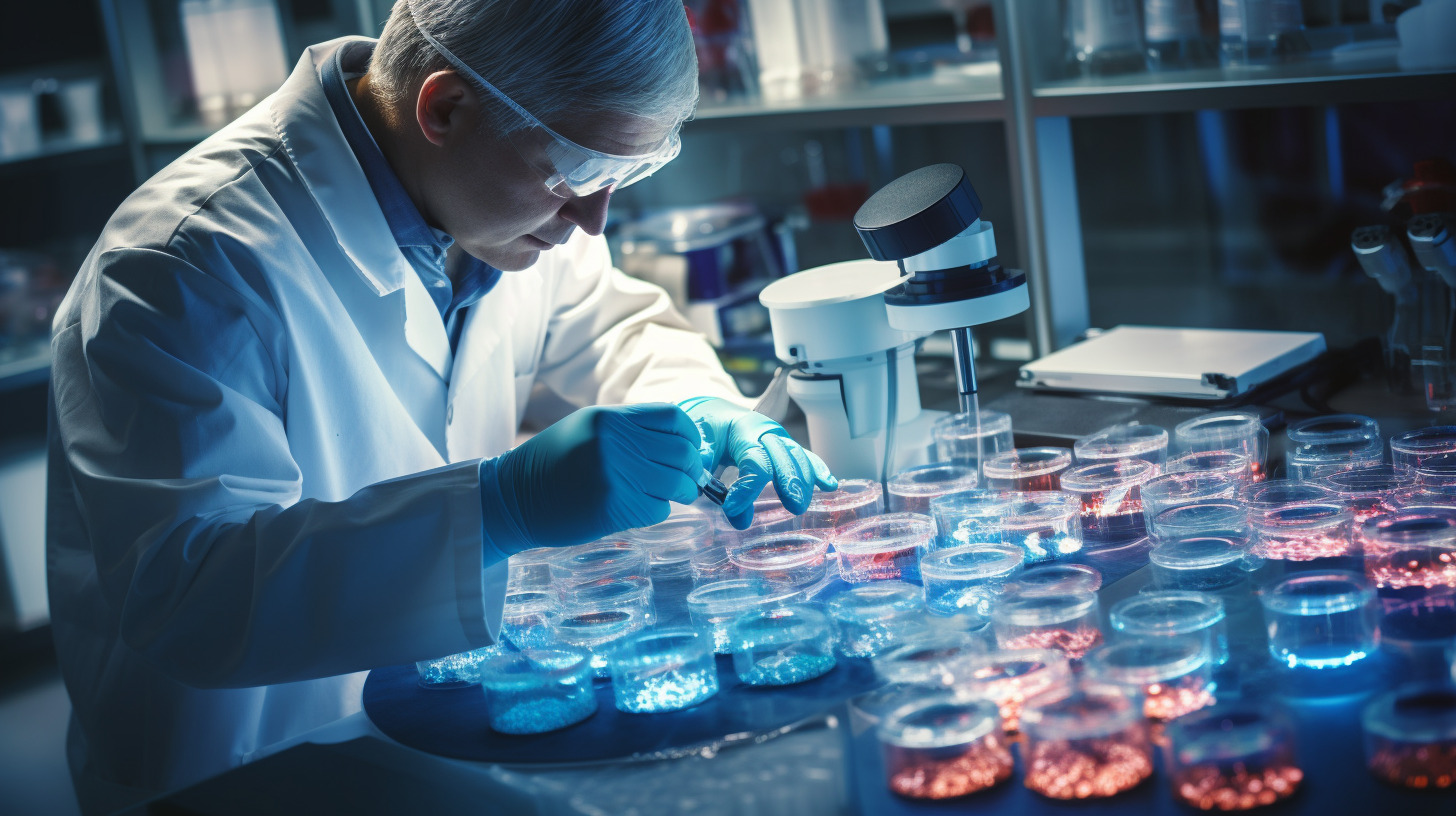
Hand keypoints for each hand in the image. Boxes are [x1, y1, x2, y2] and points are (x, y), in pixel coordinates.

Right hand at [493, 404, 701, 547]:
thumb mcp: (587, 429)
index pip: (673, 417)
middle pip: (682, 452)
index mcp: (609, 418)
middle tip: (686, 479)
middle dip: (692, 468)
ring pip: (676, 483)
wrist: (512, 498)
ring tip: (670, 495)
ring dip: (681, 492)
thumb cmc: (551, 464)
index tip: (691, 449)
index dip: (690, 435)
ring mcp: (615, 475)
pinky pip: (658, 509)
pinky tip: (639, 508)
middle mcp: (614, 442)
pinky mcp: (614, 507)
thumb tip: (680, 442)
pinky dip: (657, 510)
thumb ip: (629, 429)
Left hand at [678, 396, 837, 529]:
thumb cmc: (707, 431)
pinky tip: (830, 485)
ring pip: (798, 456)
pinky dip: (818, 470)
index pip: (753, 460)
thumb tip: (716, 497)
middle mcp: (767, 431)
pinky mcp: (786, 447)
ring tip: (801, 505)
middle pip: (784, 456)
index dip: (746, 487)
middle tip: (793, 507)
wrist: (715, 413)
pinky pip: (806, 457)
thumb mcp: (698, 444)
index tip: (732, 510)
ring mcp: (780, 438)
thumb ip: (705, 467)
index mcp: (743, 429)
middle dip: (790, 481)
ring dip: (804, 481)